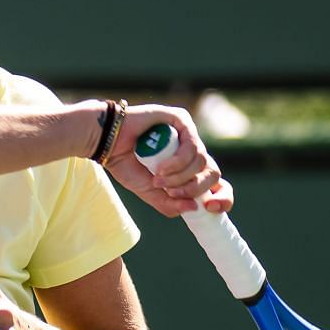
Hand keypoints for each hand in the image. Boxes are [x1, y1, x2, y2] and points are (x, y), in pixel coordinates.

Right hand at [100, 103, 234, 217]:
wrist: (107, 144)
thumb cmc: (125, 164)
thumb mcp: (149, 192)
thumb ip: (170, 203)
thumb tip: (195, 208)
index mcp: (188, 168)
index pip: (217, 183)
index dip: (223, 197)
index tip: (211, 208)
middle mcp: (192, 151)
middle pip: (214, 172)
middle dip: (195, 188)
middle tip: (171, 192)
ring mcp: (188, 134)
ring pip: (202, 161)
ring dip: (180, 177)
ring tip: (158, 178)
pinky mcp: (181, 120)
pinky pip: (192, 146)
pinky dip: (178, 163)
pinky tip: (160, 168)